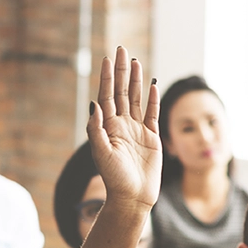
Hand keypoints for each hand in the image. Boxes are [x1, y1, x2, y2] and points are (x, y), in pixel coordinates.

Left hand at [87, 47, 160, 211]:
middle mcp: (121, 125)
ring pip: (136, 99)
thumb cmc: (114, 178)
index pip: (107, 95)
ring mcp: (137, 130)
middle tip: (122, 49)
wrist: (132, 197)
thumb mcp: (100, 153)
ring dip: (135, 80)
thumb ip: (96, 128)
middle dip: (121, 71)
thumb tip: (94, 103)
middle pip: (121, 92)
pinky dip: (153, 99)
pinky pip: (152, 113)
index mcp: (108, 127)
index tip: (108, 58)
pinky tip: (153, 85)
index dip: (107, 77)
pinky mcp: (151, 138)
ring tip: (136, 62)